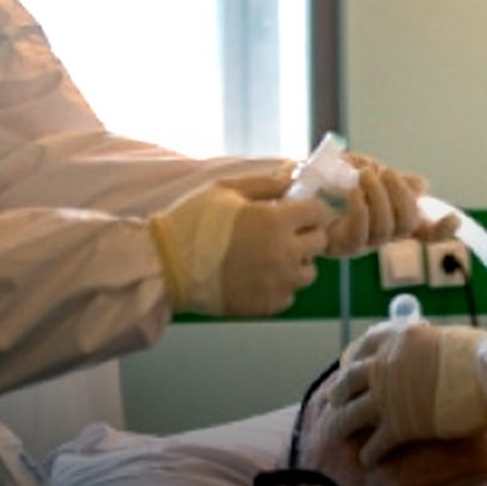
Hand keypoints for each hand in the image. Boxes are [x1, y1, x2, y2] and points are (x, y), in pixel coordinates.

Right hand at [149, 175, 331, 315]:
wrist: (167, 267)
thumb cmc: (191, 223)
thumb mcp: (225, 190)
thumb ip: (264, 184)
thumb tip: (290, 179)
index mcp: (276, 221)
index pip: (317, 213)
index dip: (307, 210)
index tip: (295, 213)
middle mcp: (284, 253)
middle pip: (319, 243)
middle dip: (305, 235)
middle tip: (282, 235)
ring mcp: (278, 283)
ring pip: (308, 273)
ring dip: (296, 263)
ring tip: (269, 258)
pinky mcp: (267, 306)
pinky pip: (289, 295)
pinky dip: (280, 287)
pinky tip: (258, 278)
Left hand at [320, 154, 453, 257]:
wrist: (291, 187)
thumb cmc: (328, 180)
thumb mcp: (365, 171)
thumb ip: (391, 179)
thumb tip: (423, 185)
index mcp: (390, 218)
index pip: (423, 231)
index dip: (441, 230)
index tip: (455, 219)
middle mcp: (380, 235)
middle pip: (407, 224)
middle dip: (401, 195)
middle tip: (385, 173)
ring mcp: (362, 243)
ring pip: (386, 228)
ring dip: (380, 197)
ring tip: (366, 176)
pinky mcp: (342, 245)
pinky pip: (361, 231)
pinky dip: (362, 207)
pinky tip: (354, 191)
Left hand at [326, 322, 486, 464]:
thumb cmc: (481, 355)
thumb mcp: (447, 338)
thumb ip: (427, 348)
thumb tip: (429, 356)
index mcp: (400, 339)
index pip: (367, 343)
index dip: (355, 355)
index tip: (350, 363)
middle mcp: (386, 365)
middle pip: (350, 379)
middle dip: (340, 391)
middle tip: (335, 399)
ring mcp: (388, 397)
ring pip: (351, 413)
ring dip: (340, 423)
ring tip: (336, 431)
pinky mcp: (399, 426)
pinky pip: (376, 443)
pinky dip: (370, 453)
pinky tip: (367, 460)